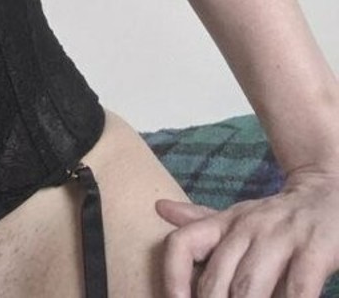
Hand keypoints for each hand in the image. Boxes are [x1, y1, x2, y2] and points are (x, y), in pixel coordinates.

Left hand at [155, 165, 338, 296]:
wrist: (329, 193)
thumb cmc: (278, 218)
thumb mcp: (238, 216)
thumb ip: (202, 221)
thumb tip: (159, 208)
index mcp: (225, 223)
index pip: (182, 243)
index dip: (172, 276)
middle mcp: (248, 228)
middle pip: (216, 280)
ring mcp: (281, 238)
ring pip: (249, 288)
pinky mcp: (315, 250)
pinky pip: (297, 290)